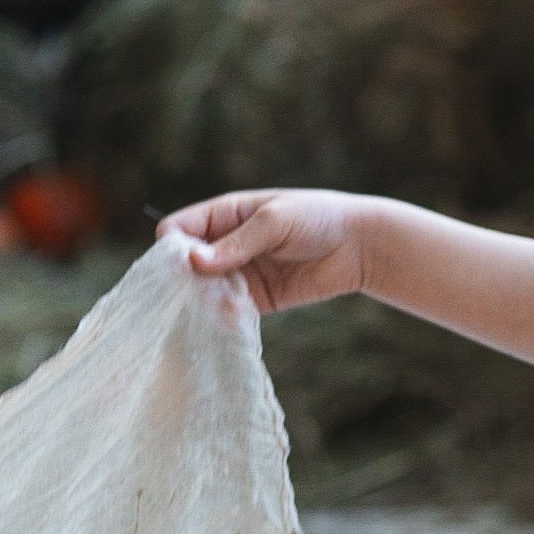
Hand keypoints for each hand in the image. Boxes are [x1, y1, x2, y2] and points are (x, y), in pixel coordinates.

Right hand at [156, 189, 386, 315]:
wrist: (361, 245)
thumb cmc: (318, 219)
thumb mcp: (275, 222)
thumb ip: (237, 243)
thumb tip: (193, 261)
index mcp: (225, 215)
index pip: (178, 229)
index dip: (172, 246)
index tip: (181, 264)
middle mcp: (225, 245)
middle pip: (186, 265)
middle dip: (185, 280)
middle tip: (194, 293)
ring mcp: (240, 273)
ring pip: (205, 291)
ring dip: (205, 302)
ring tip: (219, 306)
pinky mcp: (257, 300)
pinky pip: (231, 311)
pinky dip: (227, 317)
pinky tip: (234, 318)